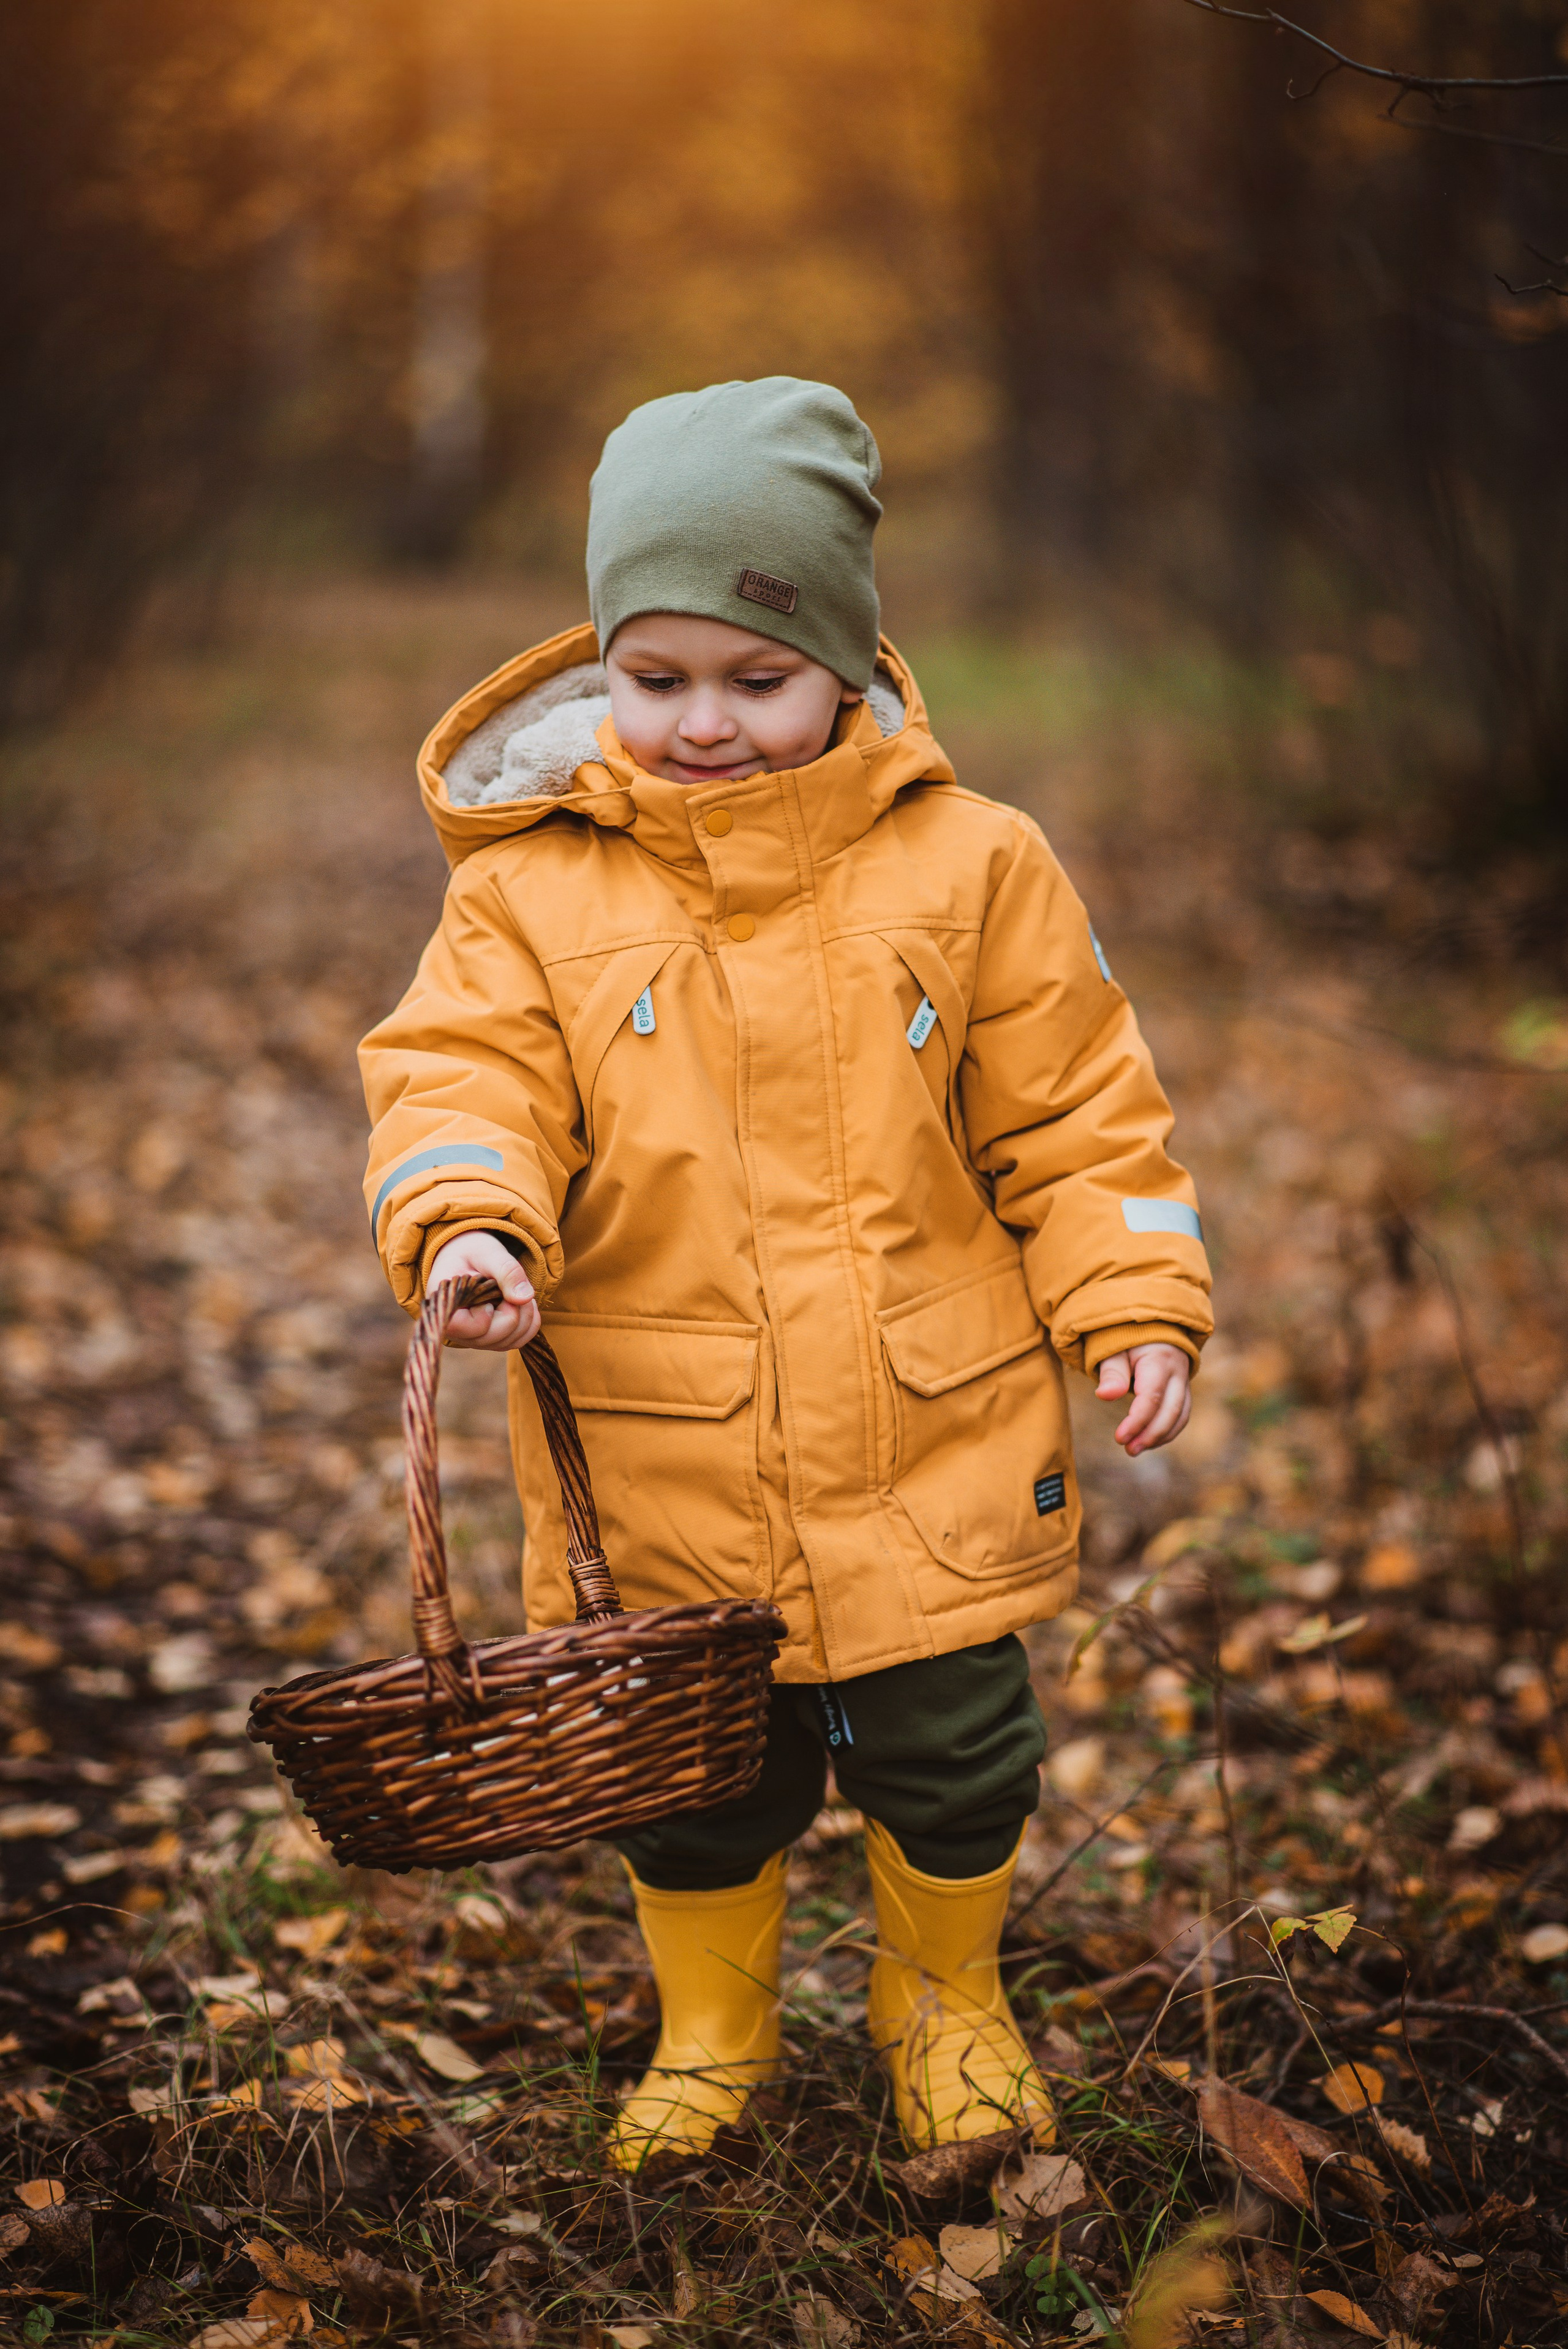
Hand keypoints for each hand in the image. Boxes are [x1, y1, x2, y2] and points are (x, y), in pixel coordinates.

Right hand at [426, 1231, 540, 1350]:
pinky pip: (518, 1341)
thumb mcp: (487, 1252)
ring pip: (508, 1342)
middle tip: (513, 1287)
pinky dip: (529, 1323)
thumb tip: (524, 1297)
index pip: (464, 1328)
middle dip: (513, 1311)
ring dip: (524, 1316)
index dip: (485, 1315)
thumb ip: (505, 1271)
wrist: (467, 1257)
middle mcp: (457, 1330)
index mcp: (445, 1306)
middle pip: (491, 1338)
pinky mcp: (491, 1339)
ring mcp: (475, 1338)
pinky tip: (523, 1302)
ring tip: (517, 1290)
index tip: (491, 1291)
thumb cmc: (471, 1252)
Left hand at [1095, 1341, 1191, 1456]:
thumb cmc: (1127, 1337)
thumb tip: (1105, 1395)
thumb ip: (1111, 1372)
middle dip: (1150, 1435)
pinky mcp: (1183, 1390)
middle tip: (1128, 1450)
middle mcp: (1178, 1372)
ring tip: (1135, 1449)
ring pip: (1180, 1416)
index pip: (1152, 1398)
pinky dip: (1167, 1431)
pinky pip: (1181, 1415)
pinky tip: (1147, 1441)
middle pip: (1171, 1411)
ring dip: (1160, 1437)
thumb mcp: (1114, 1348)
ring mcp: (1184, 1382)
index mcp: (1160, 1360)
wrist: (1151, 1325)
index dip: (1137, 1421)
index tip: (1119, 1437)